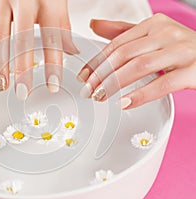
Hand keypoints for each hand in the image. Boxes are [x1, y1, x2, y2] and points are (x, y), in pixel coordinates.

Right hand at [0, 0, 78, 99]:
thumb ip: (61, 24)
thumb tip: (71, 51)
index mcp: (47, 0)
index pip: (53, 37)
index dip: (53, 62)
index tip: (53, 84)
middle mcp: (25, 0)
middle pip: (24, 40)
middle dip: (23, 69)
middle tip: (23, 92)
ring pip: (0, 36)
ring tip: (2, 85)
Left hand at [77, 14, 195, 108]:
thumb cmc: (181, 49)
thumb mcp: (152, 35)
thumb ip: (123, 32)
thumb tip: (94, 25)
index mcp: (154, 24)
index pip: (116, 44)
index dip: (96, 61)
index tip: (83, 76)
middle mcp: (167, 33)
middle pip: (124, 54)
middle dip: (101, 74)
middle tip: (88, 89)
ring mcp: (181, 50)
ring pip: (139, 66)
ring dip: (115, 84)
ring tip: (100, 96)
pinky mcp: (194, 70)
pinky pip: (163, 83)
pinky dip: (141, 94)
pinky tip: (125, 103)